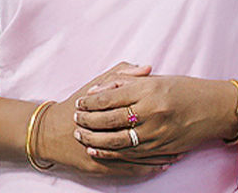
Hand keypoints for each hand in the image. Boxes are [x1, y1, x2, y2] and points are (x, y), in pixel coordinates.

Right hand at [36, 62, 179, 177]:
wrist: (50, 132)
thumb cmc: (78, 104)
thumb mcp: (96, 84)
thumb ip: (121, 75)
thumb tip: (147, 68)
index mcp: (106, 106)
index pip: (137, 109)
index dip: (161, 112)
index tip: (180, 111)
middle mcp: (105, 130)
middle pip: (141, 134)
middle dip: (164, 136)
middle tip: (186, 135)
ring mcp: (102, 151)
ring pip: (138, 155)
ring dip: (160, 155)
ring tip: (180, 153)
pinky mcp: (100, 167)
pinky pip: (129, 169)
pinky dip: (148, 168)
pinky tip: (163, 165)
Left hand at [72, 75, 237, 161]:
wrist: (216, 109)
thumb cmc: (187, 89)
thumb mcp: (158, 78)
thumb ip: (128, 82)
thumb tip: (100, 89)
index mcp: (149, 89)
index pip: (110, 97)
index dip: (91, 101)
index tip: (80, 101)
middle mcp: (152, 111)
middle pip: (110, 119)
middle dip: (88, 121)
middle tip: (75, 119)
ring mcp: (157, 132)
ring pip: (116, 141)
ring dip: (95, 140)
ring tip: (82, 136)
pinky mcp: (161, 148)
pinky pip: (130, 154)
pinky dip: (111, 153)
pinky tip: (98, 150)